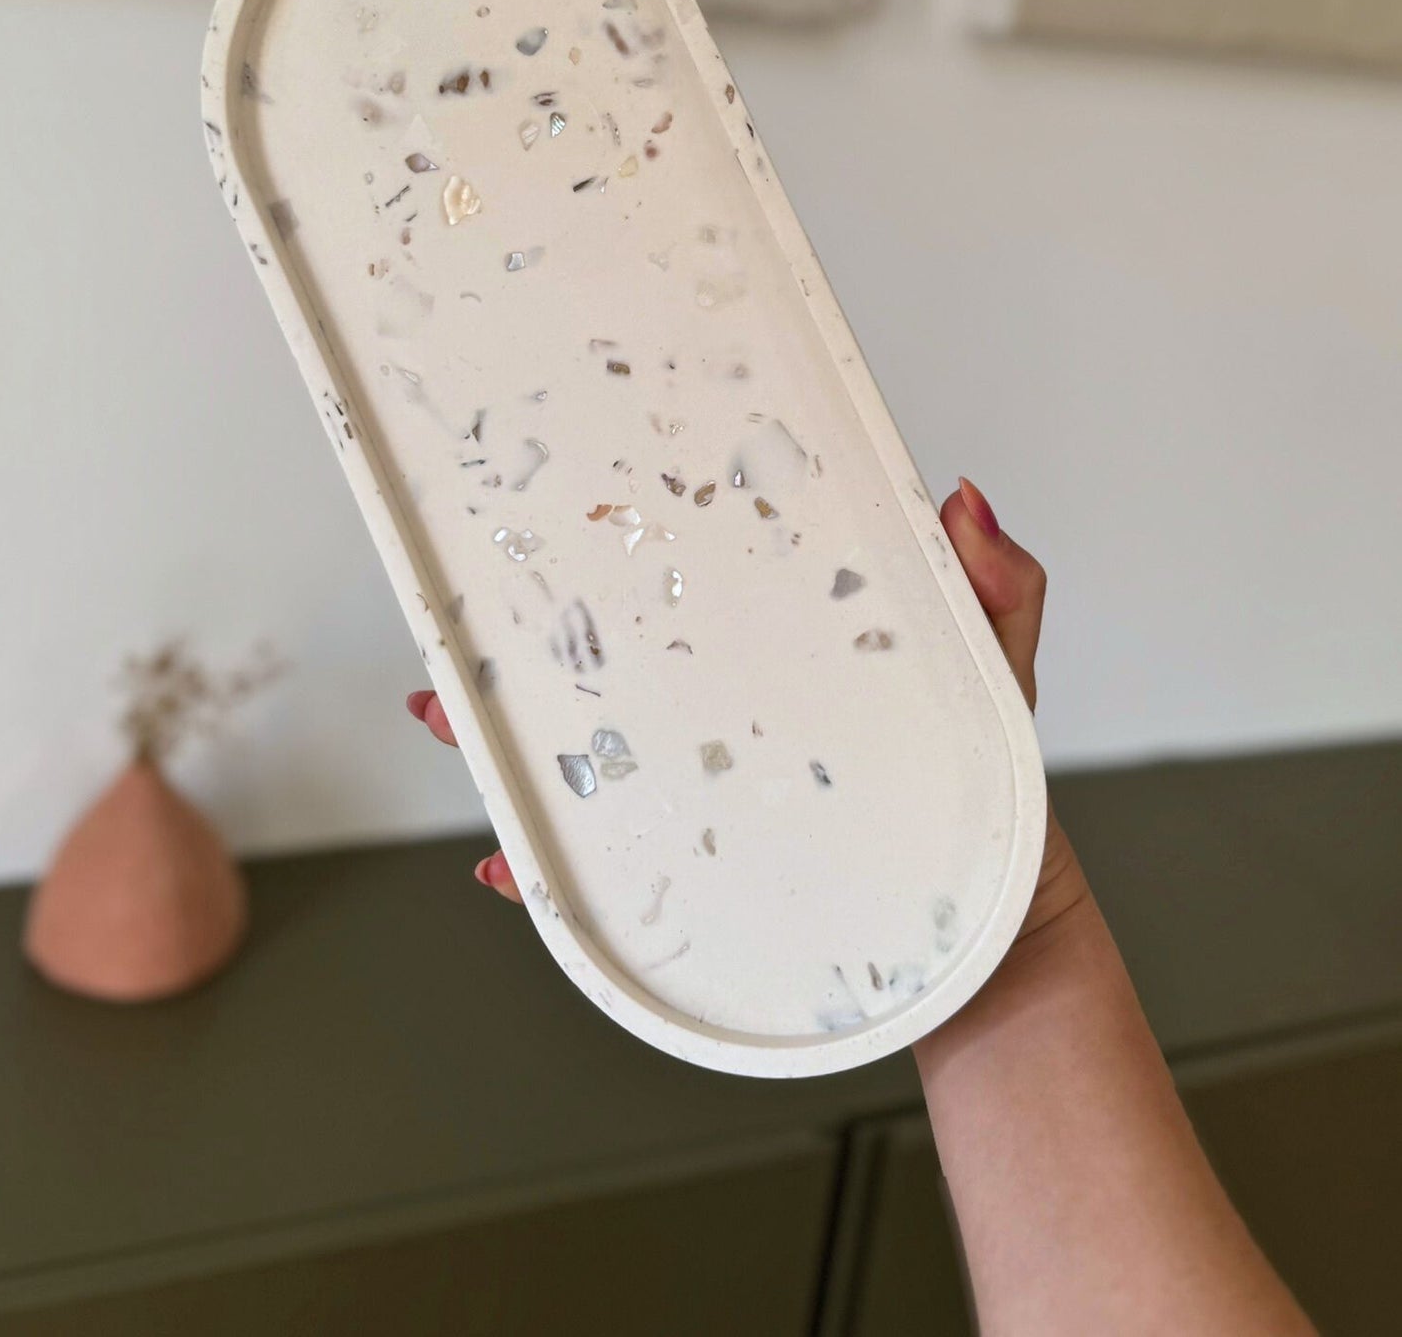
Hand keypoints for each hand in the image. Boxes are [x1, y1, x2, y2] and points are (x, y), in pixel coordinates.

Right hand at [407, 475, 1081, 945]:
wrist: (996, 961)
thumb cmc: (994, 816)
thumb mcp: (1002, 683)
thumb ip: (998, 592)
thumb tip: (959, 499)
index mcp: (782, 677)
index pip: (687, 610)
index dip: (619, 568)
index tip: (559, 531)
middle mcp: (730, 743)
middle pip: (607, 686)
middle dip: (521, 656)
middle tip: (463, 632)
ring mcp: (710, 818)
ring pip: (586, 773)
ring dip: (509, 749)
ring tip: (457, 721)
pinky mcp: (703, 898)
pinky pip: (603, 887)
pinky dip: (544, 881)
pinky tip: (509, 871)